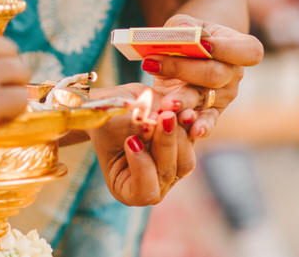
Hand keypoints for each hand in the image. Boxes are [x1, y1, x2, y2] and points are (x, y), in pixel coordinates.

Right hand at [88, 84, 196, 205]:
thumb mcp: (111, 124)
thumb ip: (131, 127)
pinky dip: (188, 126)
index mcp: (127, 189)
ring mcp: (170, 169)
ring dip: (179, 136)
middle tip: (161, 117)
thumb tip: (153, 123)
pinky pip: (193, 142)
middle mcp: (152, 184)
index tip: (131, 141)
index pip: (144, 192)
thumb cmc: (105, 120)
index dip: (142, 168)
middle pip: (167, 173)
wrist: (115, 106)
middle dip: (164, 144)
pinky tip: (182, 111)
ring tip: (168, 112)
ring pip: (186, 160)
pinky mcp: (183, 150)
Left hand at [144, 15, 263, 138]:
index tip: (201, 45)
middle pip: (216, 75)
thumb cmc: (188, 35)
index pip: (248, 51)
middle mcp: (236, 73)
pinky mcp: (211, 112)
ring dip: (184, 101)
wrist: (187, 55)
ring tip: (165, 102)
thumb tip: (185, 30)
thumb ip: (183, 26)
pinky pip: (207, 121)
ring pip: (205, 99)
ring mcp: (225, 96)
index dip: (227, 49)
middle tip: (152, 65)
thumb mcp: (185, 24)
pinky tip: (191, 131)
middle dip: (183, 69)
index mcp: (240, 47)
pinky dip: (199, 126)